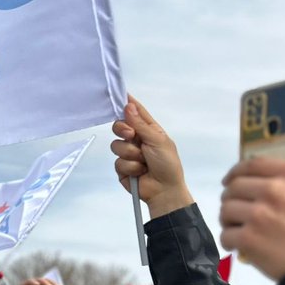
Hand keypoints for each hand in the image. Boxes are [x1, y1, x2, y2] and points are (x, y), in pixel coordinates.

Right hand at [0, 277, 60, 284]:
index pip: (49, 282)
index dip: (55, 284)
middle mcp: (37, 282)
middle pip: (45, 280)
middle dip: (51, 282)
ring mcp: (31, 283)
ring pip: (38, 279)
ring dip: (44, 282)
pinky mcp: (24, 284)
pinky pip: (29, 281)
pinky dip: (33, 282)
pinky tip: (37, 284)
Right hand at [111, 98, 193, 218]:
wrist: (164, 190)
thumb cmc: (167, 164)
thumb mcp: (157, 140)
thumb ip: (140, 124)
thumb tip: (128, 106)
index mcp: (148, 130)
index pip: (136, 113)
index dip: (127, 104)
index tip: (119, 94)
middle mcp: (137, 139)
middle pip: (119, 126)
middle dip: (123, 130)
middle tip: (131, 136)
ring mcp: (128, 153)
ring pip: (116, 145)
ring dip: (131, 154)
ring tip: (143, 162)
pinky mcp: (122, 167)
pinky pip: (118, 162)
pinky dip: (130, 167)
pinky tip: (140, 172)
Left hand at [219, 138, 284, 280]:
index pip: (254, 164)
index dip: (239, 171)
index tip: (235, 179)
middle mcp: (274, 190)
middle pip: (235, 186)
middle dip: (233, 196)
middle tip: (239, 207)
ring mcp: (259, 215)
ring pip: (226, 209)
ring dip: (229, 218)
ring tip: (239, 227)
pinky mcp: (249, 240)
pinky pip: (226, 235)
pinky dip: (230, 241)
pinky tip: (241, 245)